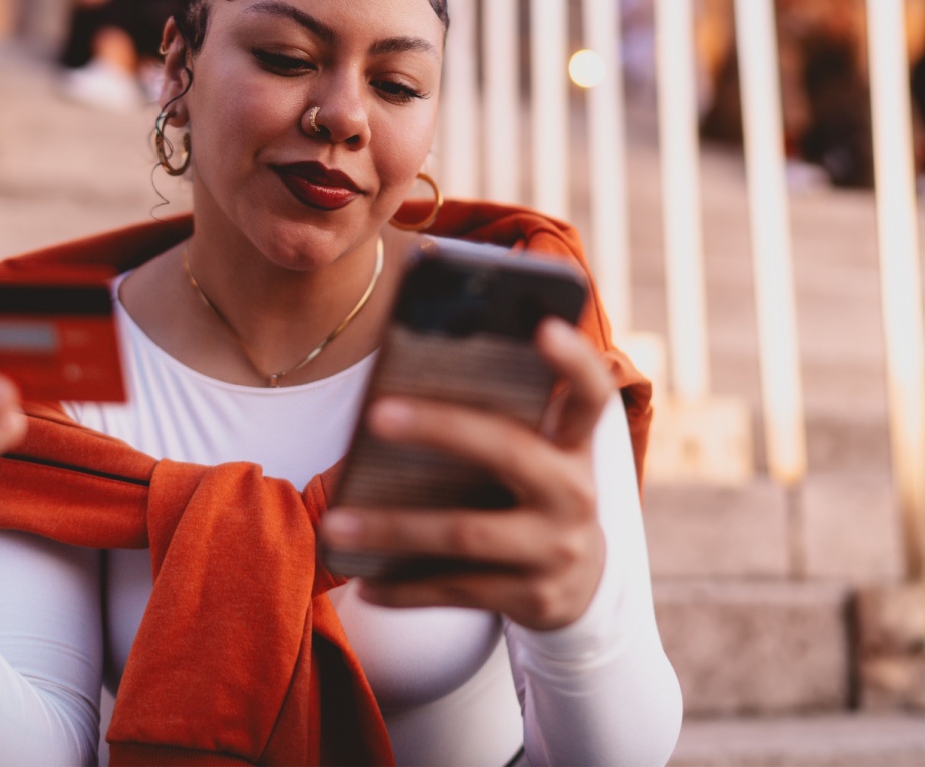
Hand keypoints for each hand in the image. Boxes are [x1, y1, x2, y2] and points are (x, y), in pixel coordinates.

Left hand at [321, 319, 615, 630]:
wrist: (580, 586)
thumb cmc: (532, 495)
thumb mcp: (537, 455)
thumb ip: (498, 419)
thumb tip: (399, 380)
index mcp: (573, 444)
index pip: (591, 393)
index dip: (574, 360)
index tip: (545, 327)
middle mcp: (574, 493)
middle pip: (509, 451)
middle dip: (440, 429)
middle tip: (374, 414)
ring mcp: (555, 549)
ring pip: (465, 534)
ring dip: (393, 527)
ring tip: (333, 523)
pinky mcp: (532, 598)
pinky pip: (455, 589)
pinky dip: (403, 587)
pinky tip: (362, 581)